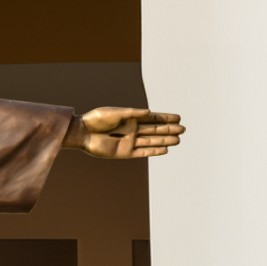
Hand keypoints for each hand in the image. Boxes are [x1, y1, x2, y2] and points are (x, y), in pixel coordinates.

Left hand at [65, 107, 184, 158]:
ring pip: (151, 141)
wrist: (83, 133)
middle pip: (155, 130)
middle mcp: (133, 130)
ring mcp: (129, 141)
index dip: (166, 118)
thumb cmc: (97, 119)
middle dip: (169, 130)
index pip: (153, 118)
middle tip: (183, 130)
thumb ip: (132, 113)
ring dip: (164, 141)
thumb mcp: (116, 113)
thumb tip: (149, 113)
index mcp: (132, 118)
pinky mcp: (124, 152)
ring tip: (178, 140)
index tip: (179, 118)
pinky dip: (152, 151)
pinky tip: (164, 150)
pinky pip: (142, 152)